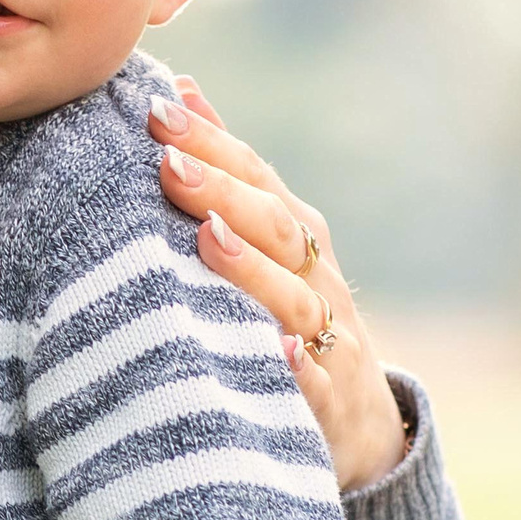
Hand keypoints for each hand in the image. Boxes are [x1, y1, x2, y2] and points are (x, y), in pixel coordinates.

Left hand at [145, 79, 410, 494]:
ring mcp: (330, 341)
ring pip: (296, 300)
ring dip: (253, 269)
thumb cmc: (292, 320)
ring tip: (209, 239)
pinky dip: (300, 370)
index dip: (212, 145)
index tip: (157, 113)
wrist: (363, 427)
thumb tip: (179, 91)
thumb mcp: (268, 244)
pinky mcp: (331, 406)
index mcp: (295, 238)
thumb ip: (228, 175)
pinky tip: (278, 354)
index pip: (255, 180)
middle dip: (223, 193)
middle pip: (275, 228)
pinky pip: (318, 387)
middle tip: (168, 164)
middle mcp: (316, 279)